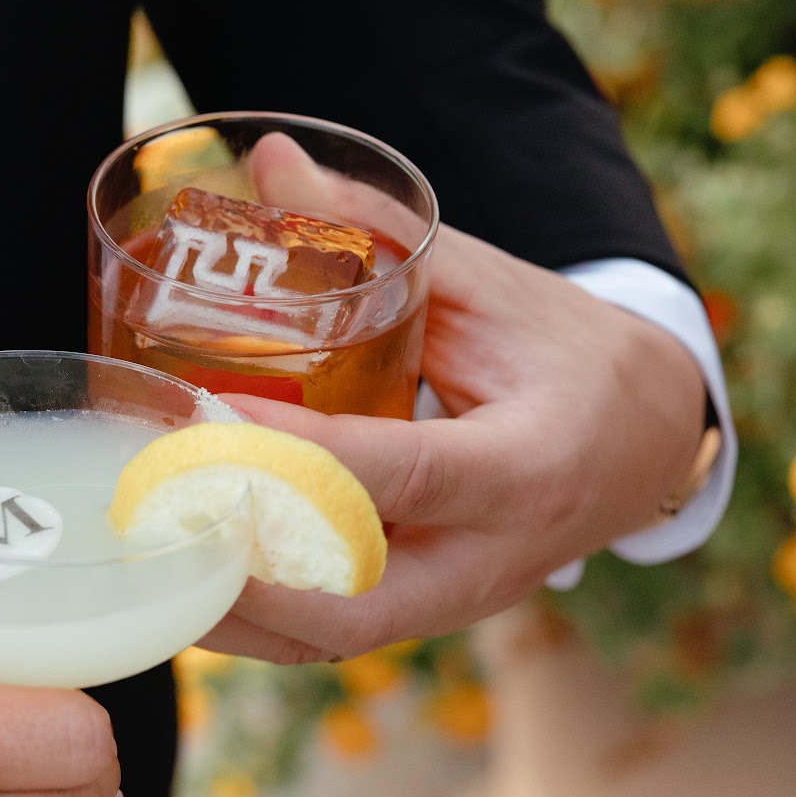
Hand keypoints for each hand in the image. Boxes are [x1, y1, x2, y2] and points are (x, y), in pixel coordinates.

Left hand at [204, 203, 706, 662]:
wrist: (645, 438)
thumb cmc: (562, 352)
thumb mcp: (487, 282)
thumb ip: (377, 231)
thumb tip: (270, 161)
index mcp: (528, 464)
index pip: (403, 473)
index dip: (300, 458)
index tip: (207, 423)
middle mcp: (497, 554)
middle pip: (362, 604)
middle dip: (252, 582)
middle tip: (159, 526)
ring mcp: (464, 599)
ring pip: (338, 636)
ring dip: (240, 615)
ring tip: (150, 564)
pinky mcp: (432, 614)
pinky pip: (336, 633)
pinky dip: (261, 618)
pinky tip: (191, 583)